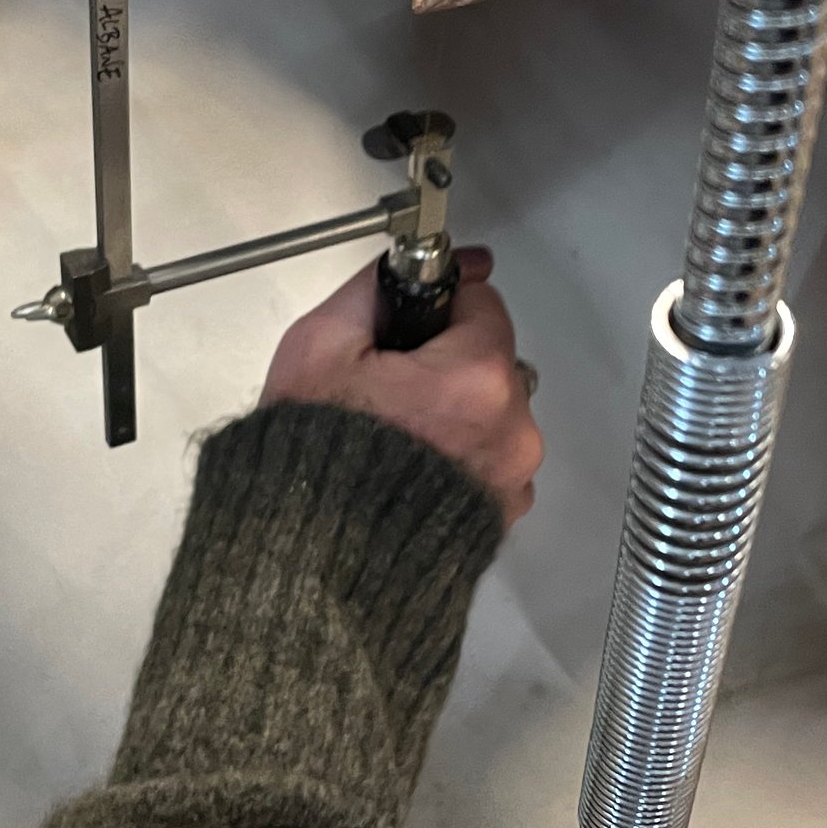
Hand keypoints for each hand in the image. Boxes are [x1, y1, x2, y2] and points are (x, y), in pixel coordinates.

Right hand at [262, 247, 542, 524]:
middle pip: (491, 364)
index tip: (403, 332)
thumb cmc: (314, 455)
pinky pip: (490, 465)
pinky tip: (411, 473)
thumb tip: (426, 266)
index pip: (482, 304)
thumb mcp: (319, 346)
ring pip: (493, 417)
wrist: (313, 562)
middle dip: (447, 367)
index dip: (436, 310)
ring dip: (456, 416)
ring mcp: (512, 479)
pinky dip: (460, 461)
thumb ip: (376, 289)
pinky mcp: (502, 518)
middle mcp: (513, 428)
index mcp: (478, 377)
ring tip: (396, 438)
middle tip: (386, 392)